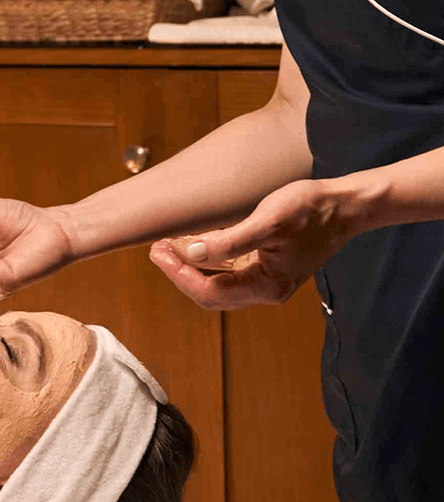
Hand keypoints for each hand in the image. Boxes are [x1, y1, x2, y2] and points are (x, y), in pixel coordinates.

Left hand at [148, 178, 359, 308]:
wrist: (345, 207)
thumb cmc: (310, 210)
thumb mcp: (269, 220)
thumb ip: (229, 240)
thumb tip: (190, 252)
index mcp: (267, 286)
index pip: (210, 290)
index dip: (179, 273)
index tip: (158, 251)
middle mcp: (267, 290)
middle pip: (211, 293)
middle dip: (181, 273)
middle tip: (157, 248)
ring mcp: (268, 281)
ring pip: (219, 285)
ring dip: (192, 268)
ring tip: (168, 247)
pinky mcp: (269, 267)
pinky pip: (231, 273)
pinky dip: (210, 261)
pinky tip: (196, 244)